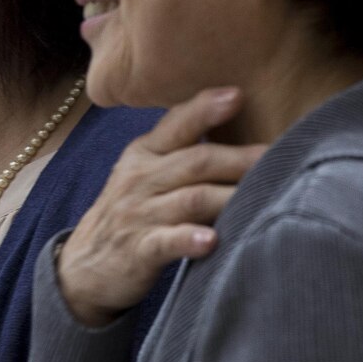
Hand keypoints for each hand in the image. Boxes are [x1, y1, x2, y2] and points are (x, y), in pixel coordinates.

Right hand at [54, 86, 265, 324]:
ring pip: (191, 199)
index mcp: (143, 154)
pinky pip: (165, 242)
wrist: (83, 266)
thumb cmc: (130, 213)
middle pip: (195, 161)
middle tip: (279, 154)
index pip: (176, 125)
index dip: (205, 109)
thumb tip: (242, 129)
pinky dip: (188, 239)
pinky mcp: (138, 250)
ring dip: (228, 196)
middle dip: (238, 157)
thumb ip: (180, 152)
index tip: (238, 94)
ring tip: (264, 194)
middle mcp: (139, 179)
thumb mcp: (144, 173)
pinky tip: (211, 241)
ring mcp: (138, 215)